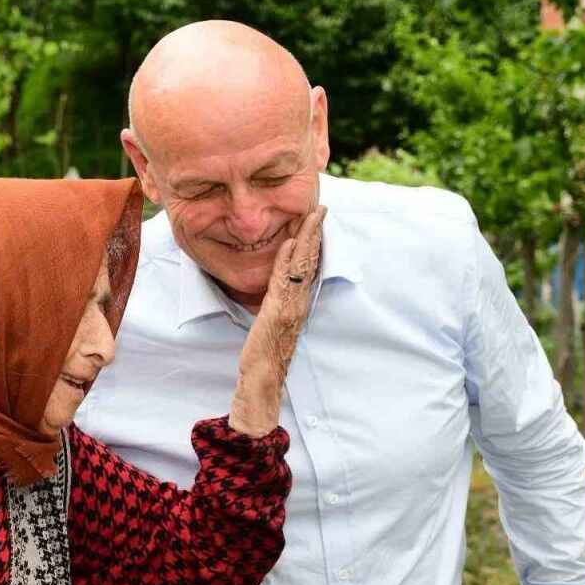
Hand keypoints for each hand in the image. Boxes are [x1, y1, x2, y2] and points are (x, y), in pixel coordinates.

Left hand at [229, 206, 324, 436]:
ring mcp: (290, 306)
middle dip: (316, 232)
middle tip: (322, 207)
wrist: (262, 377)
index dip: (314, 241)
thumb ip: (278, 300)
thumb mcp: (273, 320)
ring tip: (311, 216)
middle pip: (310, 260)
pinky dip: (286, 260)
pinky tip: (288, 243)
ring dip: (306, 239)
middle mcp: (299, 301)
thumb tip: (280, 284)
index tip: (317, 219)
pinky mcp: (277, 312)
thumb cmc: (264, 352)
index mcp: (298, 301)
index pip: (309, 265)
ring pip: (301, 267)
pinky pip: (284, 281)